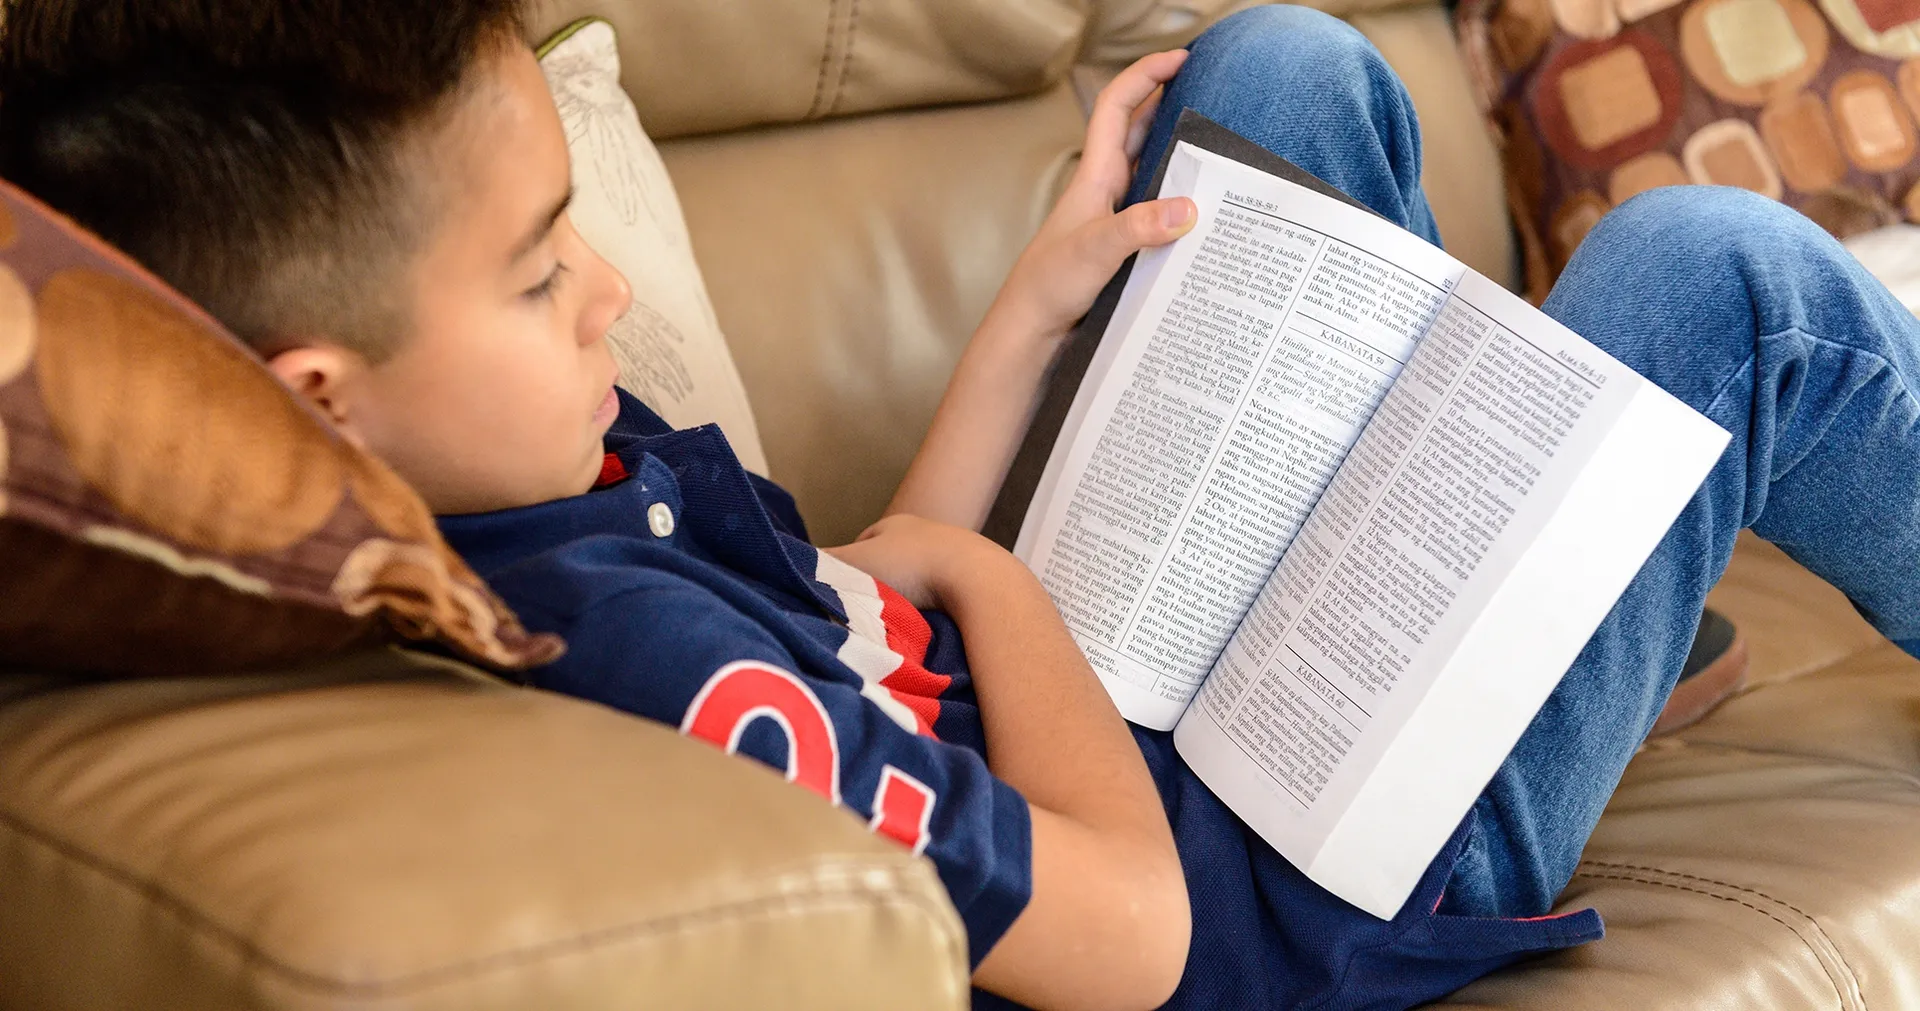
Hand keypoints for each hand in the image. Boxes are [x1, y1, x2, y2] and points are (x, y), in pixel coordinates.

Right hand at [824, 513, 1012, 610]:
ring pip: (917, 583)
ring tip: (896, 626)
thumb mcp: (855, 563)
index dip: (847, 570)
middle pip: (890, 565)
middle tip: (864, 614)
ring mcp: (953, 556)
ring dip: (906, 602)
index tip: (840, 596)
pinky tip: (926, 628)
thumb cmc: (911, 566)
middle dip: (877, 588)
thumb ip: (822, 565)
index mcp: (896, 524)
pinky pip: (942, 599)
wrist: (978, 581)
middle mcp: (925, 534)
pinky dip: (932, 612)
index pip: (862, 545)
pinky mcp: (974, 582)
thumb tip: (790, 563)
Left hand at [986, 49, 1197, 343]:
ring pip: (1153, 170)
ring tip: (1224, 146)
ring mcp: (1115, 217)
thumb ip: (1138, 228)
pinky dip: (1183, 202)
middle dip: (1171, 103)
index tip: (1182, 59)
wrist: (1031, 333)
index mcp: (1095, 177)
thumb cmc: (1048, 287)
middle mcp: (1106, 190)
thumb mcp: (1095, 252)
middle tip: (1214, 92)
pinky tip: (1208, 212)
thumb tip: (1188, 208)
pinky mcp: (1125, 246)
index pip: (1117, 106)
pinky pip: (1159, 210)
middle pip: (1139, 130)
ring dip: (1182, 153)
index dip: (1146, 74)